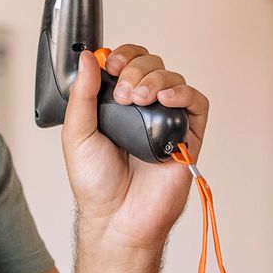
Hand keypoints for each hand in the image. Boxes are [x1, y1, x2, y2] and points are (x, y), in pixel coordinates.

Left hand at [61, 44, 208, 251]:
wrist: (117, 216)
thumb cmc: (96, 183)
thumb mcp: (77, 133)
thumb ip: (81, 94)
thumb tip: (87, 58)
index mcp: (116, 104)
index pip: (127, 63)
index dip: (122, 56)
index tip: (111, 64)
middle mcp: (143, 108)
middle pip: (151, 64)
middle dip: (136, 68)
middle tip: (124, 92)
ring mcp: (166, 120)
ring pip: (172, 79)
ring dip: (155, 79)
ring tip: (140, 99)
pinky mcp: (187, 135)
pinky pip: (195, 103)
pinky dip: (182, 93)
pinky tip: (165, 99)